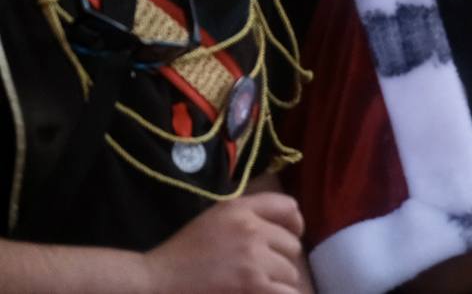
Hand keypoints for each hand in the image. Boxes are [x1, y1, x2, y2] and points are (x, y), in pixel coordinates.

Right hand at [143, 193, 304, 293]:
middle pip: (292, 245)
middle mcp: (251, 229)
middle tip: (264, 271)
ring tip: (259, 287)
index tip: (291, 235)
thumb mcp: (215, 219)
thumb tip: (286, 224)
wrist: (156, 282)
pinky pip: (285, 292)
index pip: (288, 207)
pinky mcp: (252, 285)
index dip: (295, 224)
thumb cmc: (183, 253)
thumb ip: (248, 215)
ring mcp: (253, 259)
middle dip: (282, 259)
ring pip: (290, 272)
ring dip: (279, 283)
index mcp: (240, 209)